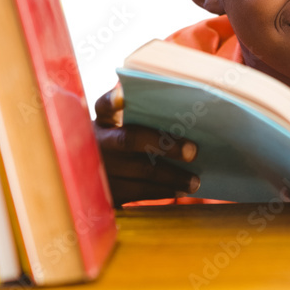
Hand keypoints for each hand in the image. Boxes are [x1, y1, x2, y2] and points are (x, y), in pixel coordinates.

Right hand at [94, 83, 200, 204]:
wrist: (95, 172)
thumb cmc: (121, 141)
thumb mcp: (122, 126)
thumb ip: (143, 115)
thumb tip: (182, 109)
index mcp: (103, 120)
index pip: (105, 105)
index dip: (112, 100)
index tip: (123, 96)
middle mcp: (97, 141)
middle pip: (130, 140)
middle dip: (165, 146)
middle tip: (193, 151)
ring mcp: (98, 168)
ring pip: (139, 172)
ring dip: (171, 177)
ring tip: (194, 181)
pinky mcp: (104, 192)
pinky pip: (137, 193)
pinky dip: (162, 192)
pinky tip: (180, 190)